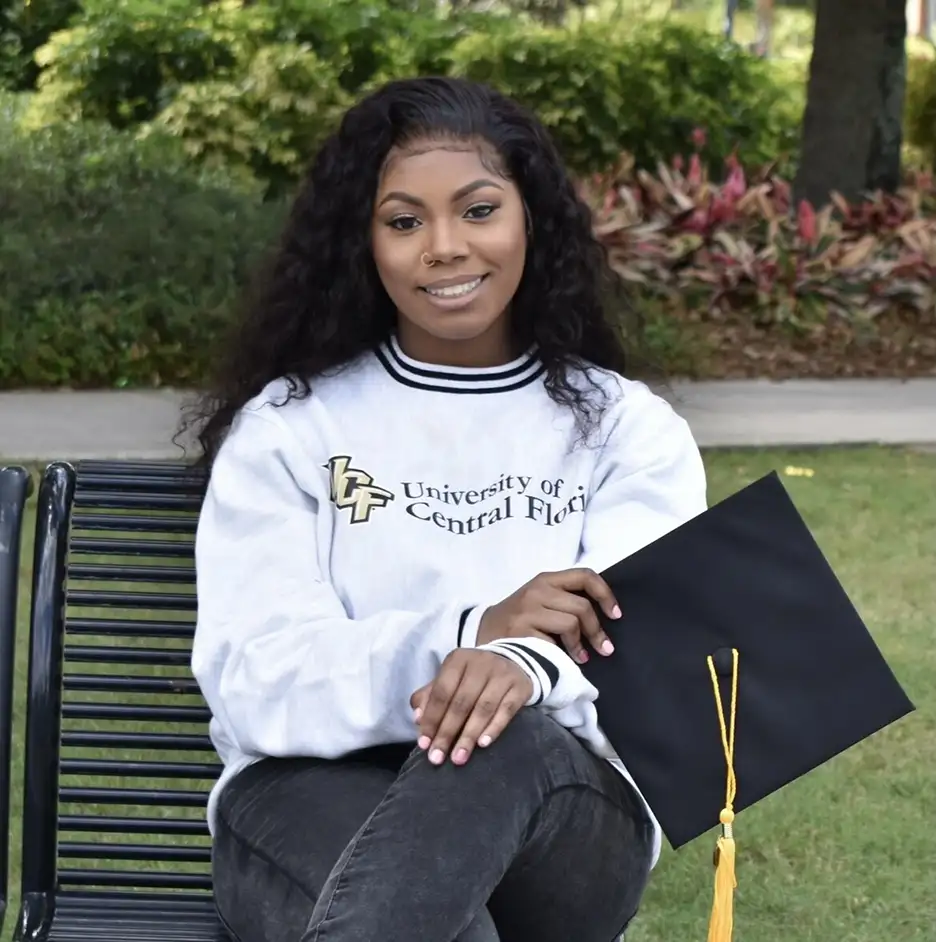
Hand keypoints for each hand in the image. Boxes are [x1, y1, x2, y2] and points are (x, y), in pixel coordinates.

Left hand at [410, 649, 532, 766]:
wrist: (512, 663)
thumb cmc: (472, 677)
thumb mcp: (450, 679)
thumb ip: (430, 696)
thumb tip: (418, 718)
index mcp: (458, 660)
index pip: (441, 692)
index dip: (432, 719)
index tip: (424, 745)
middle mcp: (480, 663)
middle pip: (461, 702)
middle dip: (447, 733)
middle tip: (438, 758)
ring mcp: (502, 674)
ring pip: (483, 708)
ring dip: (469, 736)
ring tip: (458, 758)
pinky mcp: (520, 686)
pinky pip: (506, 710)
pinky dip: (494, 728)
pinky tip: (483, 744)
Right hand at [476, 567, 620, 664]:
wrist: (481, 630)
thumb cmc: (518, 617)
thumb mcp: (539, 599)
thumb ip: (564, 599)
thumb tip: (603, 614)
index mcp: (546, 580)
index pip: (585, 576)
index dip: (606, 594)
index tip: (615, 614)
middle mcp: (537, 591)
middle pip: (582, 607)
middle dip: (597, 631)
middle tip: (605, 648)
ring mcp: (527, 611)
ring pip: (571, 624)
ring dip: (581, 645)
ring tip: (582, 657)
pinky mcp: (521, 631)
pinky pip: (554, 643)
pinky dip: (563, 654)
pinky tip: (562, 660)